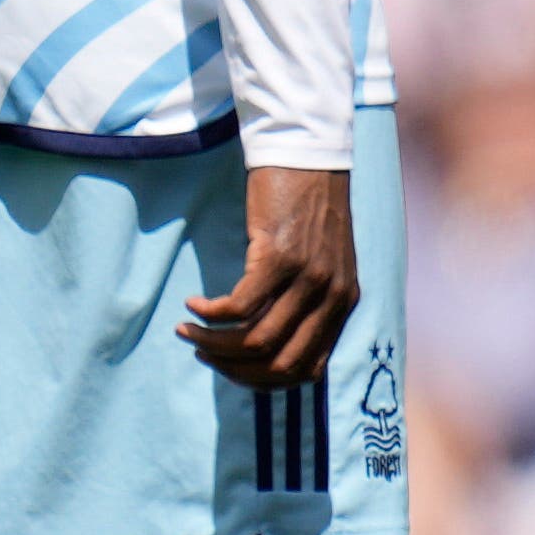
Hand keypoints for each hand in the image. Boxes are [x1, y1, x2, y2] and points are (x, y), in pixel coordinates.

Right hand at [182, 166, 356, 388]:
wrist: (307, 154)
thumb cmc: (306, 208)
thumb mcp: (321, 262)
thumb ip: (308, 301)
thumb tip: (265, 345)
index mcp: (344, 304)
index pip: (308, 370)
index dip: (264, 380)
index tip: (233, 369)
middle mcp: (332, 297)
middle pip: (279, 362)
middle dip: (234, 368)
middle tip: (204, 354)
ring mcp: (308, 279)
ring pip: (255, 340)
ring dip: (214, 343)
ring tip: (189, 332)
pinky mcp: (279, 257)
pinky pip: (238, 307)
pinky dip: (210, 314)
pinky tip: (194, 304)